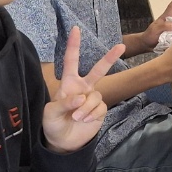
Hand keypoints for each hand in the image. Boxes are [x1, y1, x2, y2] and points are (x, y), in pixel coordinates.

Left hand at [41, 28, 123, 152]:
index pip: (71, 61)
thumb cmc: (53, 123)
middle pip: (98, 70)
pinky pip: (100, 107)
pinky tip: (85, 120)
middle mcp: (83, 88)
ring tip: (77, 118)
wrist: (63, 142)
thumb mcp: (51, 113)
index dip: (73, 45)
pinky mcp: (100, 110)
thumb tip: (81, 97)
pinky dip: (92, 114)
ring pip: (96, 96)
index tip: (75, 29)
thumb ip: (64, 104)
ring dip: (86, 108)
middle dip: (109, 58)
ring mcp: (92, 98)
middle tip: (121, 46)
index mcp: (68, 83)